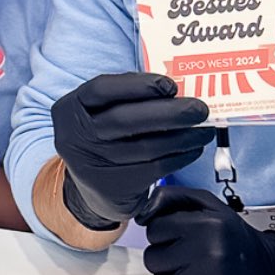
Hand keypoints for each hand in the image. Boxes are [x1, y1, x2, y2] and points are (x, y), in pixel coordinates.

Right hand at [51, 73, 211, 228]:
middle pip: (124, 120)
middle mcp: (75, 136)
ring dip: (181, 138)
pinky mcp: (112, 189)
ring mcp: (91, 166)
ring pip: (144, 147)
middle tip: (199, 109)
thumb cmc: (103, 136)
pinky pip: (153, 170)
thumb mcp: (99, 112)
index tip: (170, 85)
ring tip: (204, 130)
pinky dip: (178, 157)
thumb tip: (171, 89)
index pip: (101, 89)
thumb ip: (125, 96)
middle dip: (168, 113)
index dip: (137, 85)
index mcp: (70, 108)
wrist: (88, 188)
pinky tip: (192, 149)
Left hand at [143, 186, 274, 274]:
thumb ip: (172, 198)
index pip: (154, 229)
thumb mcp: (208, 206)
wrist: (271, 271)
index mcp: (208, 224)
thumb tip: (141, 213)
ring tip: (197, 274)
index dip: (165, 234)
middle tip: (190, 257)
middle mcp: (210, 252)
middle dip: (166, 259)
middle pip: (153, 259)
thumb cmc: (232, 237)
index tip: (182, 237)